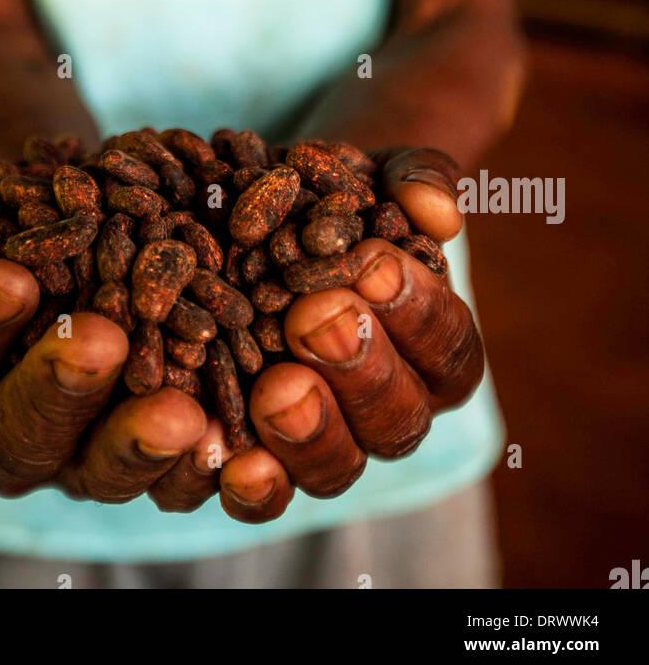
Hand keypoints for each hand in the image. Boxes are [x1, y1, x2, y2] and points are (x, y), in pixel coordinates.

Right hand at [0, 187, 210, 504]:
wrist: (96, 236)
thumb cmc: (19, 227)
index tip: (8, 277)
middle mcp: (13, 438)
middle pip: (24, 435)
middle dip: (61, 387)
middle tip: (99, 339)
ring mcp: (86, 463)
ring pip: (106, 475)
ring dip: (142, 444)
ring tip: (180, 413)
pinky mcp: (156, 474)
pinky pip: (179, 490)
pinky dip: (206, 473)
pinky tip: (232, 442)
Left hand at [147, 147, 483, 521]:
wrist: (270, 210)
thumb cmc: (341, 190)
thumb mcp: (381, 170)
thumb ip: (417, 179)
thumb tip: (435, 210)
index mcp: (438, 351)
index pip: (447, 344)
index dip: (415, 309)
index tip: (371, 262)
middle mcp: (392, 408)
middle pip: (397, 417)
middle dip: (358, 366)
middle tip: (313, 315)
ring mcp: (327, 442)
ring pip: (336, 467)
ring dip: (308, 432)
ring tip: (274, 387)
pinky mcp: (260, 457)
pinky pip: (264, 494)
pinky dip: (248, 484)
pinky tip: (218, 454)